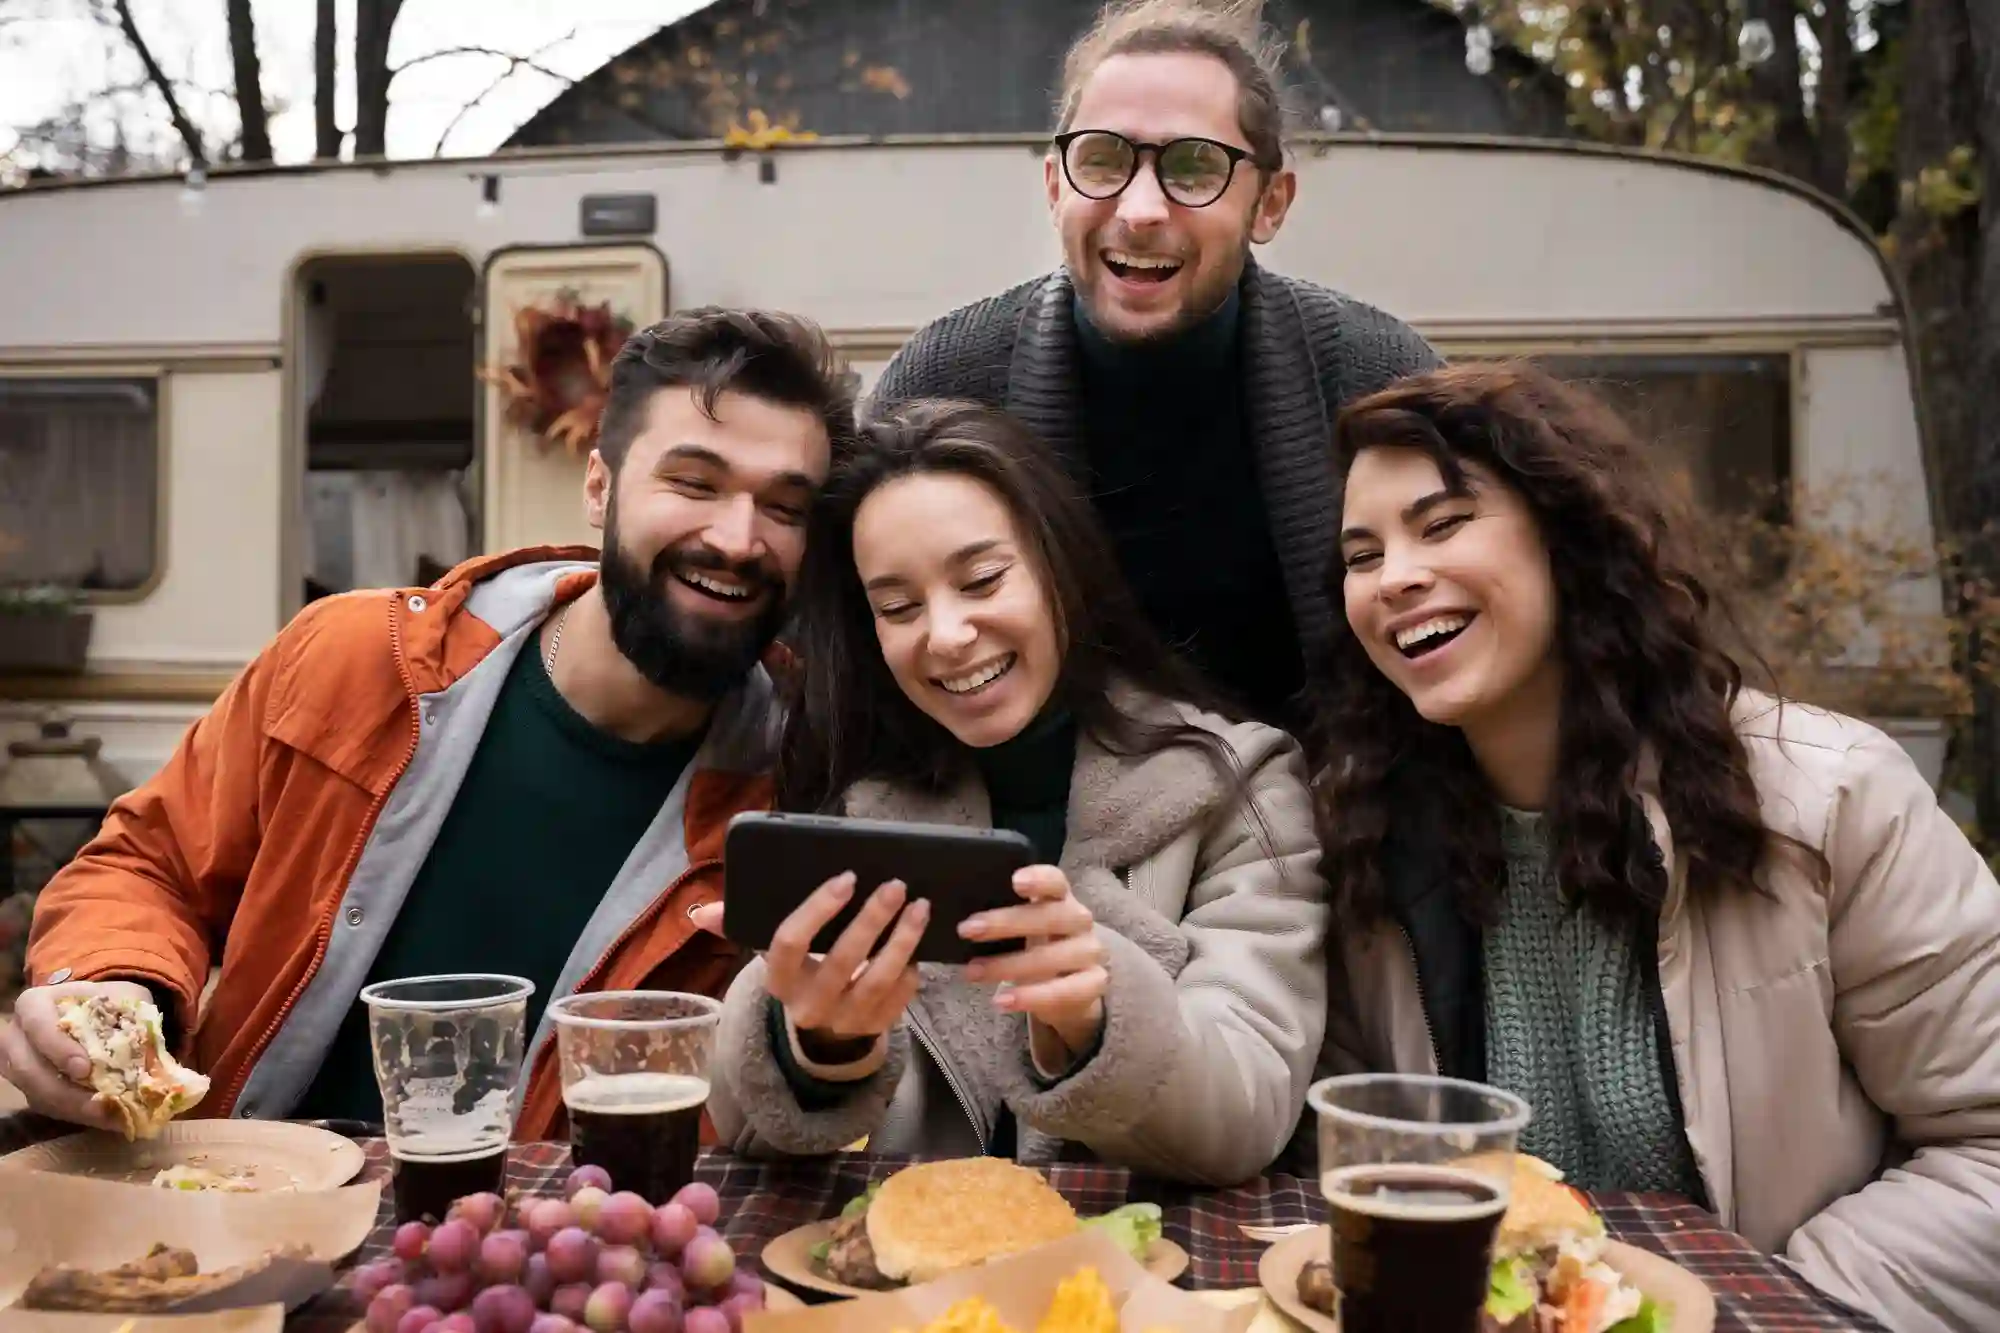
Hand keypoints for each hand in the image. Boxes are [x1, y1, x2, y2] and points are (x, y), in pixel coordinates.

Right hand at [0, 979, 156, 1131]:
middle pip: (27, 1069)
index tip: (84, 1069)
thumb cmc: (110, 1002)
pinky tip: (108, 1119)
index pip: (36, 1024)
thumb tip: (154, 1051)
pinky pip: (48, 1108)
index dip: (56, 1048)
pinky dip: (78, 1115)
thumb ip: (135, 1017)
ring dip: (74, 1109)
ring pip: (35, 1094)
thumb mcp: (126, 999)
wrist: (101, 1013)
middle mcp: (18, 1037)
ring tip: (111, 1117)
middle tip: (99, 1105)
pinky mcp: (31, 1090)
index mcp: (35, 1005)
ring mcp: (20, 1067)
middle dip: (63, 1091)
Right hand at [705, 873, 929, 1042]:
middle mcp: (808, 1005)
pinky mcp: (875, 1028)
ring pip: (876, 980)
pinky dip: (912, 970)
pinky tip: (922, 943)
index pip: (789, 942)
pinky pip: (899, 999)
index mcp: (779, 980)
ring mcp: (844, 1021)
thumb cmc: (800, 974)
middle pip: (841, 960)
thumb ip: (739, 927)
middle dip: (871, 919)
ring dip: (902, 941)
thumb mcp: (774, 955)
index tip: (847, 878)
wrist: (822, 1036)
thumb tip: (701, 913)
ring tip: (919, 907)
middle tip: (896, 885)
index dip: (818, 909)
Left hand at [959, 866, 1106, 1055]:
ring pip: (1054, 957)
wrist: (1070, 985)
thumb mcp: (1020, 926)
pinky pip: (1064, 991)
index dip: (1038, 879)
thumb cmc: (1036, 945)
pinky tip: (1003, 1001)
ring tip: (973, 972)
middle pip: (1050, 916)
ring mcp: (1090, 952)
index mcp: (1061, 898)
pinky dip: (1031, 997)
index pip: (1056, 881)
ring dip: (1009, 965)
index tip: (1014, 881)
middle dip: (1006, 923)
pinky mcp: (1094, 983)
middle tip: (967, 930)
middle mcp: (1080, 920)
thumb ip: (997, 914)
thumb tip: (941, 908)